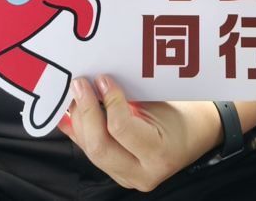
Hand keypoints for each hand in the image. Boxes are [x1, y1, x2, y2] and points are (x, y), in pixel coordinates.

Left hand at [57, 75, 222, 191]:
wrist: (192, 137)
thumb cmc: (179, 116)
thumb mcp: (160, 102)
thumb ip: (129, 93)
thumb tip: (98, 78)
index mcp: (159, 154)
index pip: (121, 129)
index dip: (108, 101)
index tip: (102, 79)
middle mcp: (142, 173)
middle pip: (100, 147)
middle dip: (85, 111)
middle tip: (79, 84)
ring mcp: (126, 177)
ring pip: (90, 150)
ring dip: (78, 120)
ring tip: (72, 94)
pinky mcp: (114, 173)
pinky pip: (88, 151)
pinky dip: (74, 130)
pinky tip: (64, 114)